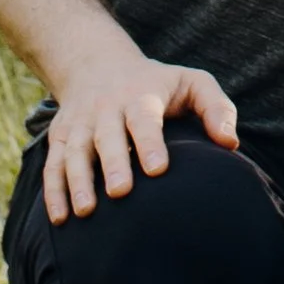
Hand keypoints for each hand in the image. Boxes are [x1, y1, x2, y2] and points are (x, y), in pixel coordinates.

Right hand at [39, 40, 236, 224]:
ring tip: (85, 211)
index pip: (144, 118)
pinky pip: (53, 165)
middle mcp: (106, 108)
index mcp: (140, 95)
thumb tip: (230, 144)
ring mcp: (80, 123)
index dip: (149, 142)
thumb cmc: (158, 84)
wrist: (98, 64)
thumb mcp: (192, 82)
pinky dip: (53, 191)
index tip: (158, 168)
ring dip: (77, 181)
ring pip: (75, 152)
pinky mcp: (60, 136)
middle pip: (107, 136)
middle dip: (113, 163)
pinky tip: (59, 219)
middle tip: (121, 193)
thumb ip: (216, 108)